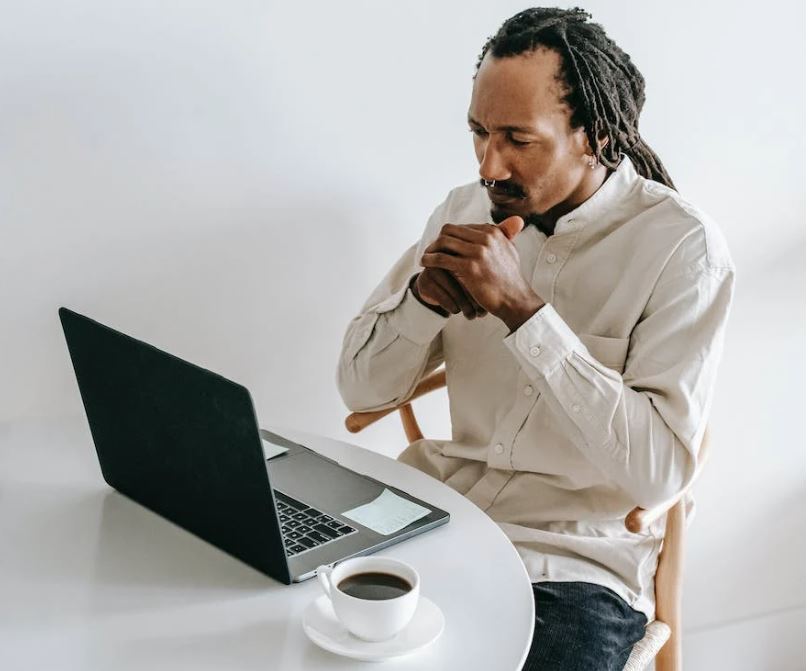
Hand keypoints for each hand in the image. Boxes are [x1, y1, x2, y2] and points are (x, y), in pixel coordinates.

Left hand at [420, 216, 544, 331]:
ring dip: (431, 249)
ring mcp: (478, 252)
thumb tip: (511, 221)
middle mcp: (486, 238)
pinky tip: (424, 264)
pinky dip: (430, 259)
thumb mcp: (511, 250)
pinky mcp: (469, 267)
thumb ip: (505, 235)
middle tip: (431, 250)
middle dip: (438, 240)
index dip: (450, 236)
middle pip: (450, 230)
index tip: (443, 246)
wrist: (515, 300)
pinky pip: (442, 258)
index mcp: (493, 232)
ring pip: (443, 242)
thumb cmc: (510, 279)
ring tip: (426, 257)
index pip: (462, 227)